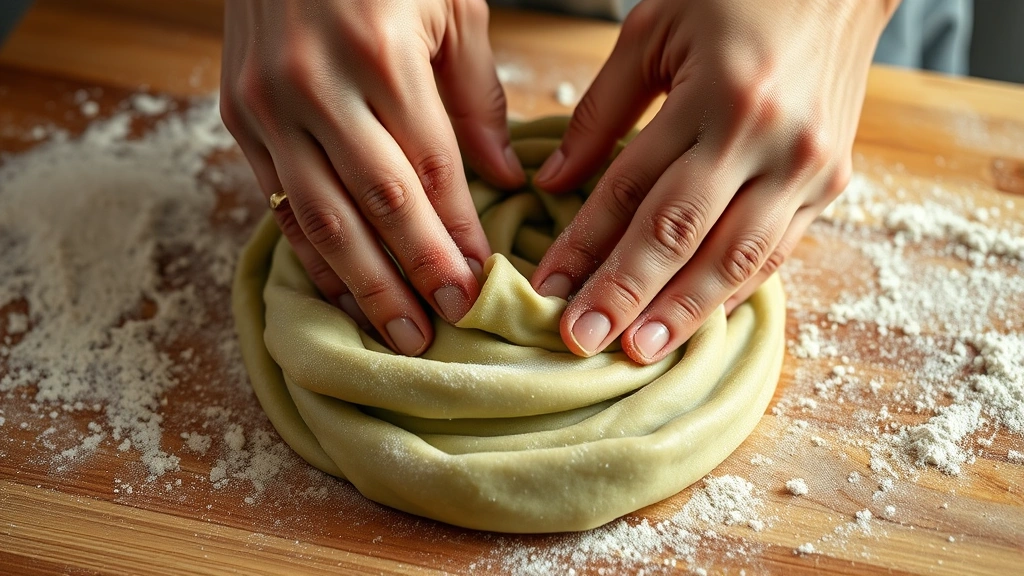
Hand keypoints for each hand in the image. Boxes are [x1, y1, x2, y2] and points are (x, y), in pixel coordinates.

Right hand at [221, 0, 524, 355]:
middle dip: (418, 273)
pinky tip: (342, 292)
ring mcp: (267, 105)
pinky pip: (280, 203)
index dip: (459, 232)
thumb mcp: (449, 6)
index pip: (431, 168)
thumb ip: (477, 95)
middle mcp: (315, 84)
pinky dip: (313, 256)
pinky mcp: (236, 118)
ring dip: (364, 285)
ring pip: (323, 217)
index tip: (482, 283)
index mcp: (378, 52)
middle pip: (378, 203)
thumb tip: (506, 177)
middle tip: (447, 326)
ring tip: (399, 334)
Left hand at [530, 0, 896, 363]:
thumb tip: (553, 182)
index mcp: (717, 96)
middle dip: (627, 293)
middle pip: (683, 234)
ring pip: (737, 258)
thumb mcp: (654, 32)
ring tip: (638, 352)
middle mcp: (768, 139)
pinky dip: (732, 290)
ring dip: (683, 311)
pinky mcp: (832, 183)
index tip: (546, 286)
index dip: (585, 242)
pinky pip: (776, 252)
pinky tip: (694, 319)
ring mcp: (808, 167)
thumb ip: (601, 112)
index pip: (633, 188)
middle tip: (582, 340)